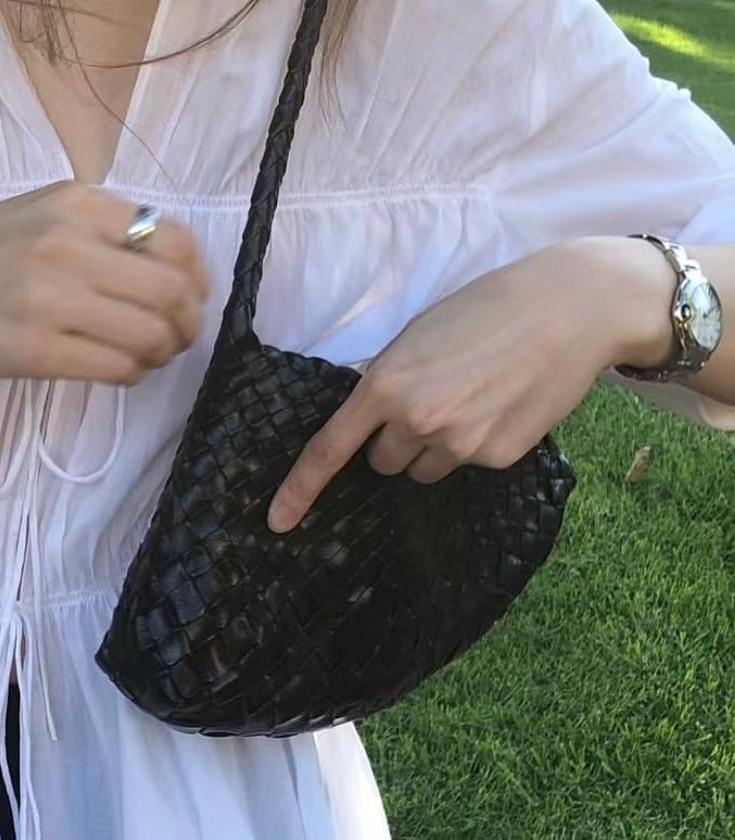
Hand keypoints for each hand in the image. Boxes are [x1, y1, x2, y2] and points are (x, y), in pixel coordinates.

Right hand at [0, 181, 210, 384]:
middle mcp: (67, 242)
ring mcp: (51, 298)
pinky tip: (118, 370)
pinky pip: (117, 368)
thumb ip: (99, 231)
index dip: (196, 280)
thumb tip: (172, 270)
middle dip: (187, 325)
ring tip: (146, 357)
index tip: (189, 300)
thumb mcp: (38, 215)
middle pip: (173, 292)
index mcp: (75, 202)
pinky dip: (132, 374)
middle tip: (175, 340)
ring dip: (162, 354)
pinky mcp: (35, 349)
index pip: (174, 240)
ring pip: (151, 335)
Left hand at [266, 237, 677, 532]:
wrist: (572, 307)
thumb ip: (387, 379)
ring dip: (434, 447)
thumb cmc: (490, 308)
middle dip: (396, 440)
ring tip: (472, 398)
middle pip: (382, 462)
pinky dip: (477, 443)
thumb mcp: (420, 332)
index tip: (278, 522)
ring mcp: (459, 445)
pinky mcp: (496, 457)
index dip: (300, 490)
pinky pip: (467, 464)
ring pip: (422, 470)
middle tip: (433, 398)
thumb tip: (371, 419)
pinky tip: (503, 404)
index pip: (330, 450)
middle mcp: (417, 421)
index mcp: (387, 384)